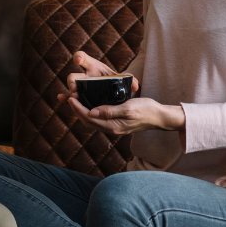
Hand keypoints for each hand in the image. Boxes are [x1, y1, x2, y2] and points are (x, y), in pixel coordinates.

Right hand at [60, 50, 139, 102]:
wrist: (114, 92)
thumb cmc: (116, 82)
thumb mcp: (123, 80)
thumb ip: (131, 80)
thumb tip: (135, 86)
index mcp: (94, 67)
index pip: (83, 58)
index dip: (79, 57)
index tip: (78, 60)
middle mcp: (85, 76)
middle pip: (74, 75)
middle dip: (72, 80)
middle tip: (75, 86)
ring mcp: (81, 86)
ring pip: (71, 86)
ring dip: (70, 91)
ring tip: (73, 96)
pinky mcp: (80, 96)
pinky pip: (70, 97)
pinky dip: (65, 98)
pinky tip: (61, 99)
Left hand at [65, 95, 184, 135]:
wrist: (159, 117)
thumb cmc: (147, 110)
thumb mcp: (129, 108)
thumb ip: (111, 111)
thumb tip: (92, 112)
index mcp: (113, 126)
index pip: (89, 118)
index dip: (77, 108)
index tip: (70, 98)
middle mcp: (111, 129)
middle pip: (87, 121)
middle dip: (75, 110)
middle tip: (66, 97)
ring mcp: (113, 127)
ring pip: (91, 121)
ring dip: (80, 111)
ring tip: (71, 100)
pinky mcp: (115, 123)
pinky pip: (97, 119)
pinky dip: (89, 111)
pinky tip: (86, 104)